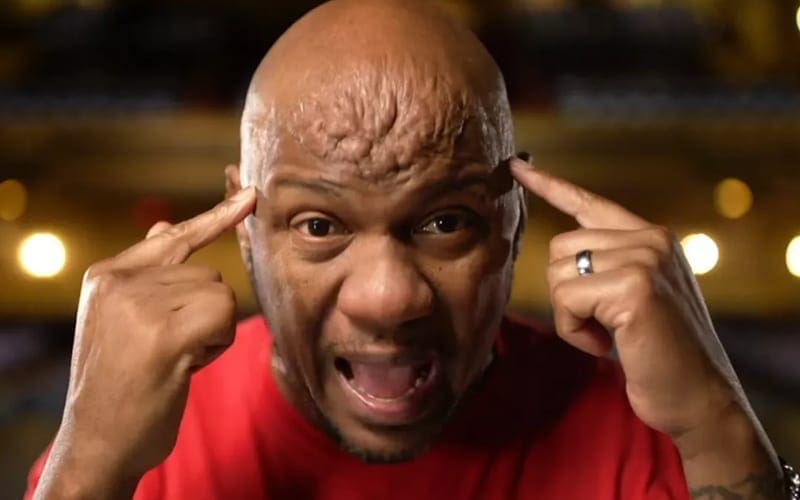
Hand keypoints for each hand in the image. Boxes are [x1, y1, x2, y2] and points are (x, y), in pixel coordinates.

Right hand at [36, 187, 255, 498]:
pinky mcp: (162, 334)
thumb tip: (164, 227)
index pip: (174, 238)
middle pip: (208, 275)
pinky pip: (223, 317)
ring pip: (221, 295)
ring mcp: (138, 306)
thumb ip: (147, 275)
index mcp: (107, 276)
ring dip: (212, 332)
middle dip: (205, 315)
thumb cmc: (120, 382)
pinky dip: (217, 344)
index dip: (217, 217)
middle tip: (171, 351)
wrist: (98, 441)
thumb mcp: (122, 320)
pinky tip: (184, 366)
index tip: (252, 194)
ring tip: (174, 360)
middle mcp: (119, 283)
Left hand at [509, 157, 751, 442]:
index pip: (590, 203)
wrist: (700, 398)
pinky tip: (609, 347)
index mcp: (652, 238)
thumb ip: (609, 267)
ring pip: (559, 275)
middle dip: (567, 296)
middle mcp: (651, 239)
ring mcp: (645, 259)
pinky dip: (575, 332)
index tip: (517, 166)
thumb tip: (561, 257)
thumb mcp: (637, 298)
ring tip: (610, 336)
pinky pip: (566, 302)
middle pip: (560, 249)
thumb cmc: (661, 354)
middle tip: (602, 326)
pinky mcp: (634, 287)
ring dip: (571, 317)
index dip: (549, 186)